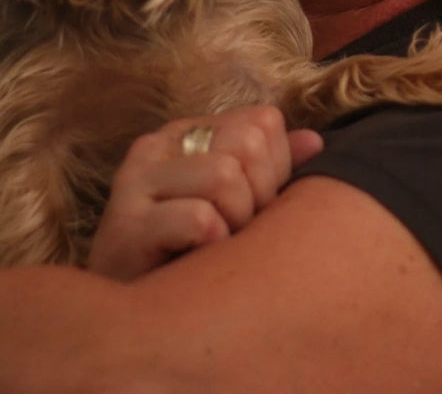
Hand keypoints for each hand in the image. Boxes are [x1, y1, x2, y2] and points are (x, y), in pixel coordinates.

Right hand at [88, 105, 322, 280]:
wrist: (129, 321)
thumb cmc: (191, 256)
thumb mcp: (238, 205)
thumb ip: (273, 169)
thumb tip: (315, 142)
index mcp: (186, 133)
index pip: (262, 121)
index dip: (275, 169)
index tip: (255, 206)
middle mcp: (156, 146)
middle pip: (247, 144)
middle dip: (259, 196)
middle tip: (237, 232)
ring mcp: (135, 182)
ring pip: (225, 177)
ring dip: (236, 223)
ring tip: (217, 248)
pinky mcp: (126, 225)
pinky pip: (201, 219)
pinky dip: (214, 245)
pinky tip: (197, 262)